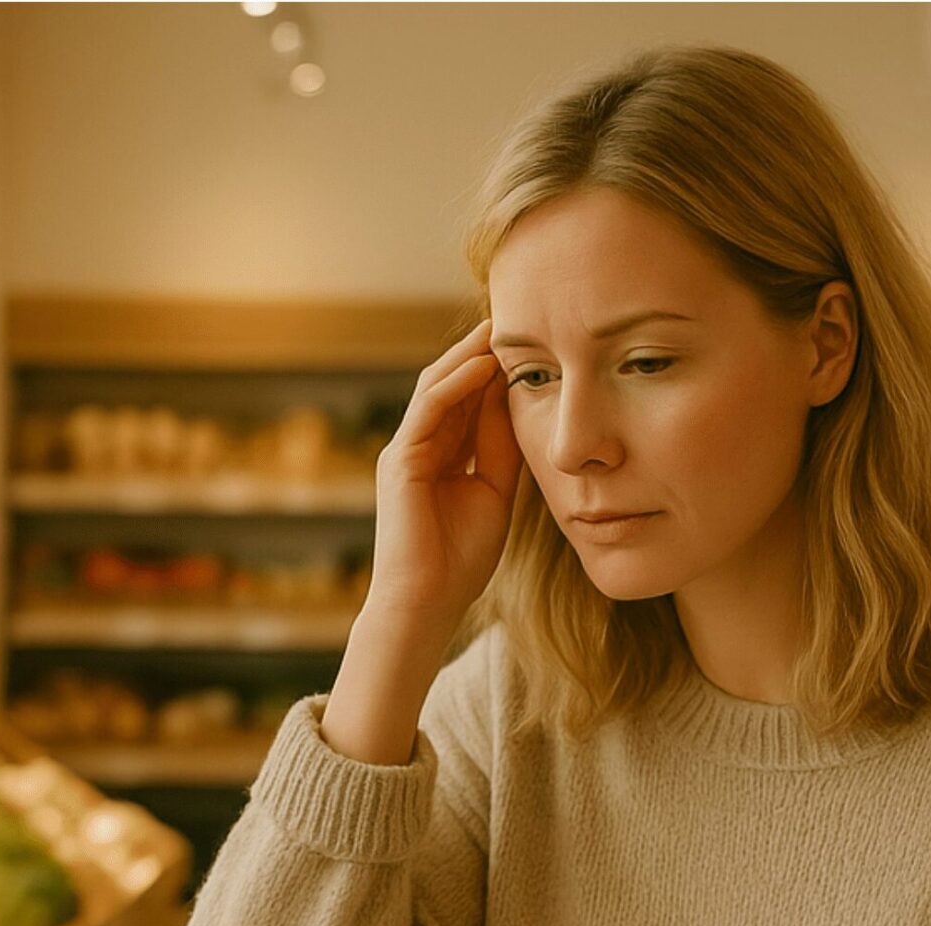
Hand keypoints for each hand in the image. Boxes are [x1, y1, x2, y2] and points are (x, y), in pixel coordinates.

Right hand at [368, 316, 524, 624]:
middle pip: (451, 385)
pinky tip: (484, 364)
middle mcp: (419, 447)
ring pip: (436, 387)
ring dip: (468, 356)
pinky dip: (456, 384)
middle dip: (481, 352)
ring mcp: (405, 451)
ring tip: (500, 329)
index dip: (496, 371)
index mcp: (441, 457)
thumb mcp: (495, 493)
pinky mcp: (400, 460)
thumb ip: (501, 450)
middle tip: (515, 319)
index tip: (530, 344)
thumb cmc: (461, 561)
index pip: (468, 401)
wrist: (428, 602)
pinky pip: (428, 409)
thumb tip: (517, 403)